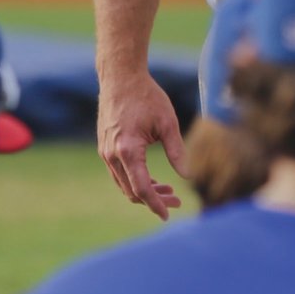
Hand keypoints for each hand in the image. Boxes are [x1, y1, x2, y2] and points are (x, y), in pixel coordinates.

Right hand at [97, 68, 185, 218]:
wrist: (120, 78)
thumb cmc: (147, 96)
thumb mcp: (168, 122)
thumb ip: (177, 151)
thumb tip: (189, 175)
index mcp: (127, 150)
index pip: (142, 188)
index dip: (155, 204)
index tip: (168, 215)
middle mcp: (112, 155)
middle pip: (132, 191)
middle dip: (154, 199)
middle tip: (177, 201)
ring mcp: (105, 152)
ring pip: (124, 184)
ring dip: (145, 191)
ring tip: (169, 191)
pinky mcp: (105, 148)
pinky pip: (119, 174)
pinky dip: (135, 180)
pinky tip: (153, 180)